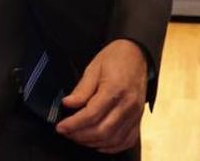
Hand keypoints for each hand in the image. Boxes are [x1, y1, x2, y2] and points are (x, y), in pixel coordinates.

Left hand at [55, 39, 147, 153]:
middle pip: (102, 130)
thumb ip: (81, 89)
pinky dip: (112, 147)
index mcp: (114, 89)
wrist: (137, 54)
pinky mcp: (139, 118)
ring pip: (113, 139)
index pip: (91, 115)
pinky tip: (99, 143)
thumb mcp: (93, 68)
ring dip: (93, 142)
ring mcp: (135, 114)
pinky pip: (127, 140)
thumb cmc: (115, 58)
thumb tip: (68, 104)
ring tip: (78, 137)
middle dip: (80, 136)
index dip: (73, 124)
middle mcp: (127, 104)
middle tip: (67, 132)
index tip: (61, 127)